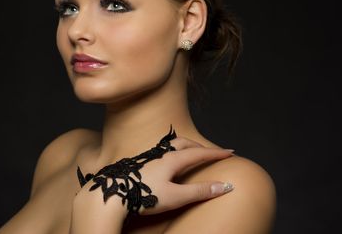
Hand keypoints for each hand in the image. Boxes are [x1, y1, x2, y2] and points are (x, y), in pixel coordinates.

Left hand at [76, 134, 234, 216]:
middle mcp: (160, 154)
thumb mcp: (175, 196)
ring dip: (184, 146)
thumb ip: (199, 191)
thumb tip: (225, 186)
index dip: (216, 153)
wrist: (111, 194)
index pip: (199, 153)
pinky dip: (171, 151)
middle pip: (184, 143)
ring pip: (170, 145)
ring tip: (191, 152)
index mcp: (172, 159)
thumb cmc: (143, 195)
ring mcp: (147, 156)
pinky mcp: (138, 162)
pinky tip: (166, 161)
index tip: (230, 152)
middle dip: (200, 146)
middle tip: (211, 152)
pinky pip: (159, 150)